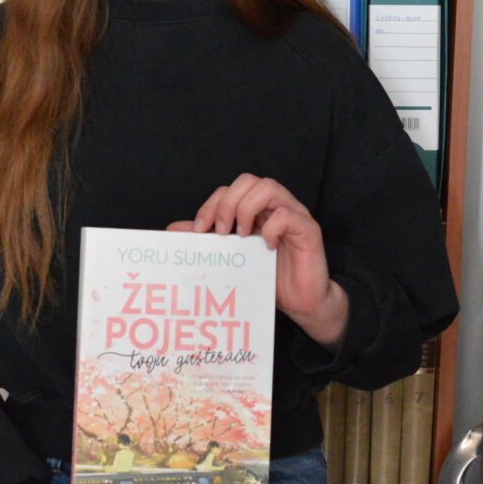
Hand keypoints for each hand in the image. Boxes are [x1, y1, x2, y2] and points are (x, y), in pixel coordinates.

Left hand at [168, 173, 349, 345]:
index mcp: (256, 210)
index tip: (200, 230)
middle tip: (220, 232)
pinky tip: (266, 246)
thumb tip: (173, 230)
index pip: (229, 189)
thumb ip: (207, 241)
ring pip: (269, 187)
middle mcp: (274, 206)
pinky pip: (288, 215)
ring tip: (241, 235)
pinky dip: (272, 227)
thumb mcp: (232, 259)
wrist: (302, 303)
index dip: (211, 204)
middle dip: (227, 203)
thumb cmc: (270, 279)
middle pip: (248, 180)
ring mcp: (294, 215)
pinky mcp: (309, 230)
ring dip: (247, 209)